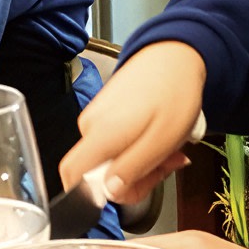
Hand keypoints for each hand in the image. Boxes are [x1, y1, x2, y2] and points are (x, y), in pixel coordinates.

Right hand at [59, 41, 205, 202]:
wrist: (177, 54)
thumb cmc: (173, 95)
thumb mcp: (160, 142)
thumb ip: (131, 170)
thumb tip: (109, 193)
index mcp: (99, 135)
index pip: (71, 175)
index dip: (92, 194)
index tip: (128, 189)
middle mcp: (90, 125)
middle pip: (98, 172)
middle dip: (135, 177)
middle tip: (167, 166)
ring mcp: (97, 116)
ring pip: (112, 158)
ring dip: (142, 161)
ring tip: (170, 148)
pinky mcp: (107, 110)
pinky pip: (116, 141)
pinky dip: (139, 146)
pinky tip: (160, 137)